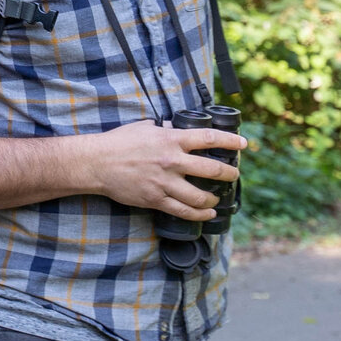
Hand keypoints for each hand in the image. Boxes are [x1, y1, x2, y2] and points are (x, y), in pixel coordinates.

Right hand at [72, 120, 245, 221]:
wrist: (96, 163)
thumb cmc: (118, 142)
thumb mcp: (144, 127)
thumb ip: (164, 128)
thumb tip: (174, 126)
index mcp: (171, 139)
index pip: (210, 138)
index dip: (231, 140)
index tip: (244, 143)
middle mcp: (172, 161)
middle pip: (212, 170)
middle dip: (229, 174)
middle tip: (234, 175)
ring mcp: (165, 183)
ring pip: (201, 196)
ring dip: (214, 199)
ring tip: (217, 199)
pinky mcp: (156, 199)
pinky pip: (184, 211)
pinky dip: (200, 214)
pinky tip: (207, 214)